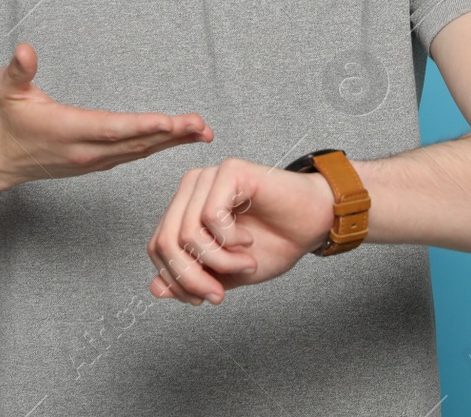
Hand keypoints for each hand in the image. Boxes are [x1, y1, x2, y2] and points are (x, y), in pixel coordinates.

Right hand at [0, 43, 212, 183]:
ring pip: (138, 152)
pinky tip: (178, 139)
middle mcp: (84, 150)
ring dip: (172, 142)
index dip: (143, 126)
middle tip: (202, 126)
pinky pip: (133, 155)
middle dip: (172, 134)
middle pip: (134, 143)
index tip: (172, 122)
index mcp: (67, 130)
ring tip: (202, 132)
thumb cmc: (5, 120)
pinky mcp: (96, 163)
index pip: (112, 128)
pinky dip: (158, 146)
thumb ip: (18, 69)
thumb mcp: (6, 89)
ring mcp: (92, 161)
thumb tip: (25, 50)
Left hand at [146, 158, 335, 305]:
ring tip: (245, 264)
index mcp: (185, 209)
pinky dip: (230, 240)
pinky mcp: (230, 171)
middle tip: (219, 294)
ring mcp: (209, 176)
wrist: (314, 224)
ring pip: (187, 231)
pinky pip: (211, 215)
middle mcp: (191, 188)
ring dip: (219, 261)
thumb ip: (192, 278)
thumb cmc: (274, 242)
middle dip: (191, 277)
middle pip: (166, 241)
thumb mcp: (226, 272)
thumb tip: (155, 289)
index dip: (176, 280)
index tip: (205, 298)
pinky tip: (249, 241)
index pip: (157, 247)